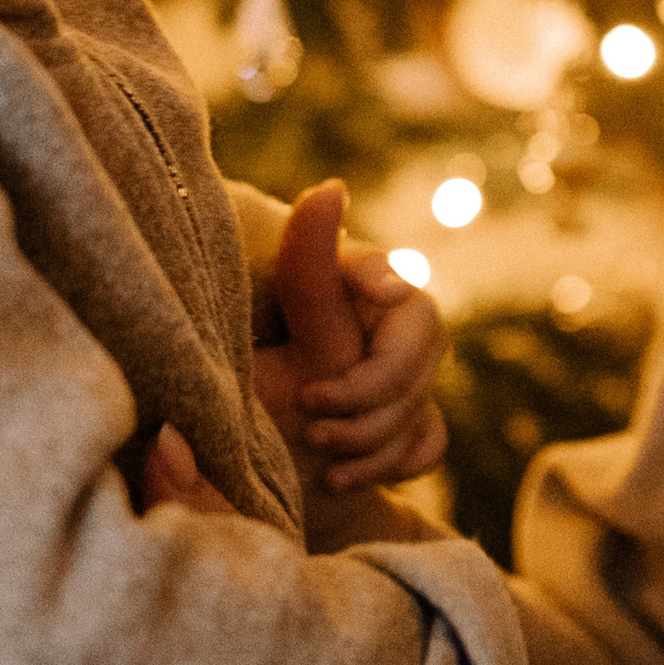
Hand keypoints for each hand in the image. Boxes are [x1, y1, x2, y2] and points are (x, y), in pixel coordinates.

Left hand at [254, 181, 449, 495]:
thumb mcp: (264, 314)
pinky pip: (425, 444)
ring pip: (422, 408)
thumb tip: (332, 189)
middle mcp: (392, 323)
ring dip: (372, 439)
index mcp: (359, 283)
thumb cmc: (249, 359)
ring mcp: (406, 376)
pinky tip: (339, 476)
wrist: (238, 436)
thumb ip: (307, 264)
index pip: (388, 277)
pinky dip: (387, 464)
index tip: (386, 291)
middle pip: (418, 355)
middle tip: (311, 414)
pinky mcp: (407, 422)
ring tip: (319, 453)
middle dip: (369, 392)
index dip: (384, 285)